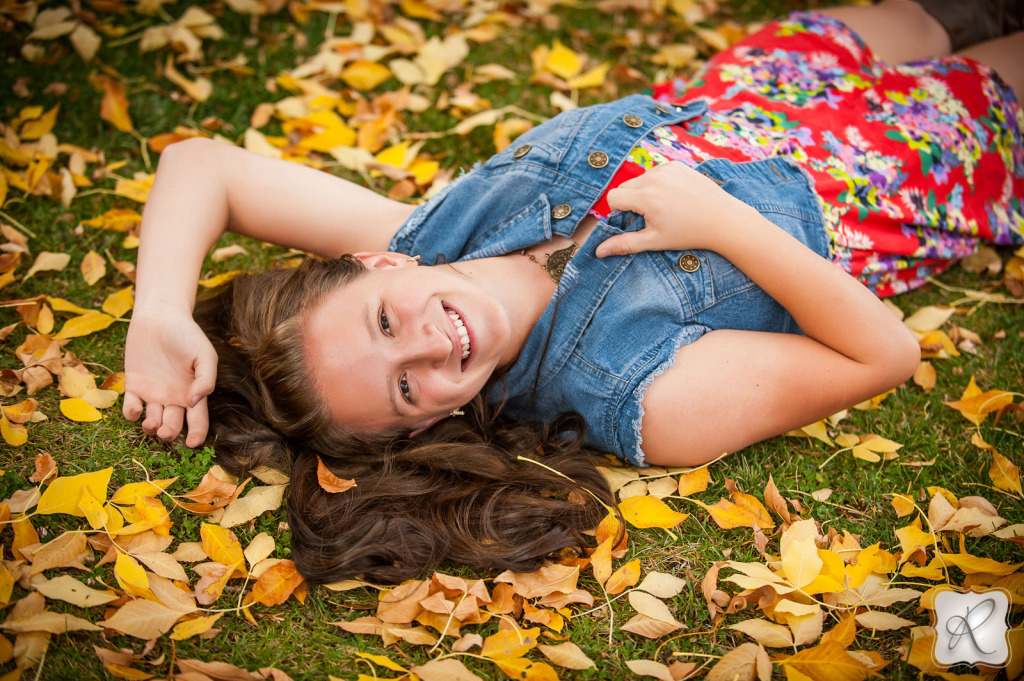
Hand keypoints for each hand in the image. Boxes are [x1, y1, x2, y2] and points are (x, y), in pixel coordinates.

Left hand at [122, 310, 217, 446]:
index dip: (196, 435)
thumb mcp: (204, 355)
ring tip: (151, 423)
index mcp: (193, 393)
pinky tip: (135, 410)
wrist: (160, 316)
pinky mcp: (134, 386)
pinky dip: (131, 414)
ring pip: (152, 421)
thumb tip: (195, 402)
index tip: (192, 444)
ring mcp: (153, 393)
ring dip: (151, 428)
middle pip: (172, 425)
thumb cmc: (186, 334)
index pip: (197, 421)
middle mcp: (173, 398)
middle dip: (169, 432)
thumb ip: (206, 379)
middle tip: (165, 431)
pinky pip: (131, 407)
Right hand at [596, 162, 754, 257]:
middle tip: (650, 217)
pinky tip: (674, 197)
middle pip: (625, 187)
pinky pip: (656, 172)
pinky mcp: (677, 164)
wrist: (723, 219)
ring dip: (644, 192)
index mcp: (646, 197)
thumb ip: (624, 244)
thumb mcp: (654, 241)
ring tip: (664, 208)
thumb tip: (598, 252)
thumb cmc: (689, 233)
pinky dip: (658, 183)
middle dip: (631, 202)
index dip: (618, 212)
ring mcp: (667, 168)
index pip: (613, 197)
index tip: (633, 221)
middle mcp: (654, 177)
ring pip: (640, 179)